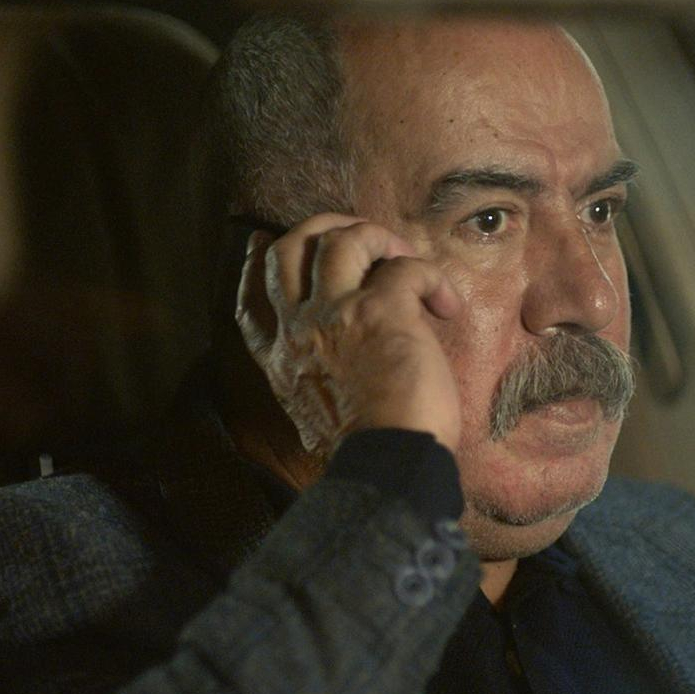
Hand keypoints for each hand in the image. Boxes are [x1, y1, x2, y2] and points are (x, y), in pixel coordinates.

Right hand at [236, 213, 462, 457]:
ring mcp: (334, 314)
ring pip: (339, 239)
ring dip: (377, 238)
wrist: (387, 464)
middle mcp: (297, 330)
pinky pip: (404, 267)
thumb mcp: (313, 417)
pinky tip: (445, 304)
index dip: (253, 266)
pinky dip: (430, 275)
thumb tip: (334, 377)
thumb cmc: (365, 452)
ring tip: (405, 261)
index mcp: (280, 361)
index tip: (263, 243)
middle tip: (357, 234)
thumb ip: (312, 385)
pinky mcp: (380, 310)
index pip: (249, 302)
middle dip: (321, 229)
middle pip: (288, 249)